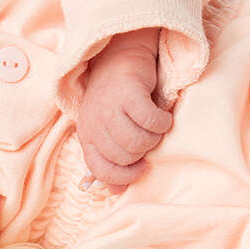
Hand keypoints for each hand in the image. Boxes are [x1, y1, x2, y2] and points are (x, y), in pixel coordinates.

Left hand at [76, 29, 170, 188]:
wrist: (119, 57)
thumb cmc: (116, 100)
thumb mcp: (108, 131)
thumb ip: (111, 159)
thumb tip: (117, 191)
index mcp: (87, 136)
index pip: (102, 171)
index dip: (125, 175)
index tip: (141, 167)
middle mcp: (93, 123)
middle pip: (125, 157)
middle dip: (143, 152)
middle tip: (150, 136)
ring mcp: (108, 107)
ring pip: (137, 141)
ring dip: (154, 137)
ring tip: (156, 126)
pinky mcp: (127, 92)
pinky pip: (149, 121)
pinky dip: (162, 122)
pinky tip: (163, 116)